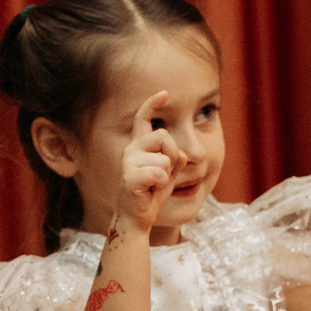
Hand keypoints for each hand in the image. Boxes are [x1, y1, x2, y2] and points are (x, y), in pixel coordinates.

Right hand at [116, 93, 183, 233]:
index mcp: (139, 145)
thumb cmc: (153, 193)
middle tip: (164, 173)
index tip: (165, 93)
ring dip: (167, 175)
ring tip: (155, 185)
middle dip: (173, 155)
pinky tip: (150, 190)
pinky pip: (159, 173)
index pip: (143, 118)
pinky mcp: (130, 177)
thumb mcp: (169, 172)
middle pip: (163, 136)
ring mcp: (128, 162)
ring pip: (164, 158)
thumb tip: (182, 154)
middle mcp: (131, 149)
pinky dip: (162, 184)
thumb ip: (175, 158)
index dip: (152, 103)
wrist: (138, 217)